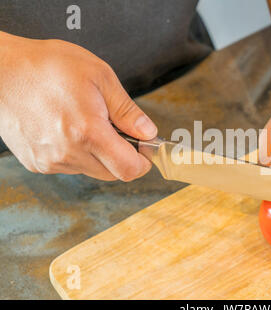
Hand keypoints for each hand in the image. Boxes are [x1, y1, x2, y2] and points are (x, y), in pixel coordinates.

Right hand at [0, 32, 156, 180]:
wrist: (1, 70)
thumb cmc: (48, 67)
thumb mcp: (100, 77)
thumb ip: (127, 110)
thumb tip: (147, 132)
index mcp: (88, 133)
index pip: (128, 170)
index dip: (142, 162)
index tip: (144, 149)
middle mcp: (68, 154)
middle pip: (112, 173)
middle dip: (122, 156)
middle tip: (117, 130)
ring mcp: (50, 161)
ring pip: (91, 169)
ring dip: (99, 154)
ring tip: (86, 123)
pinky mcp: (36, 163)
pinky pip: (70, 166)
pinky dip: (78, 153)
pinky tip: (68, 129)